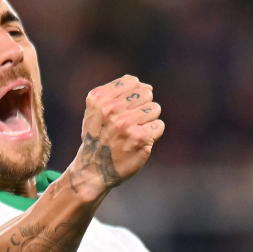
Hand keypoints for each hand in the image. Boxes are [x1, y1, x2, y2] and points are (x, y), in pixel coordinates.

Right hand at [65, 75, 163, 198]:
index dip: (132, 95)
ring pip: (155, 108)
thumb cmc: (99, 136)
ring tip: (133, 133)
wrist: (94, 169)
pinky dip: (152, 135)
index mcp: (98, 98)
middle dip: (141, 107)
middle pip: (146, 93)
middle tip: (127, 124)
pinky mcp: (140, 137)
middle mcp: (110, 109)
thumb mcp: (97, 110)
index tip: (122, 111)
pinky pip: (159, 125)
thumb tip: (147, 87)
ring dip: (148, 121)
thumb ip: (118, 93)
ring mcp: (125, 123)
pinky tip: (138, 143)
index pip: (132, 82)